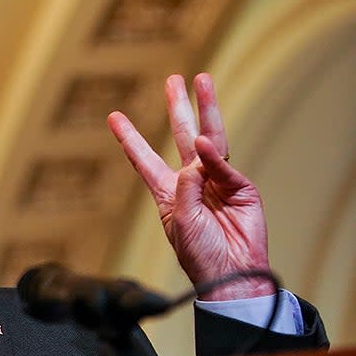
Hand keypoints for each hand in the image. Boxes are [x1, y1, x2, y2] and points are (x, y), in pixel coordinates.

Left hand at [107, 73, 272, 300]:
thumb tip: (197, 157)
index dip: (130, 138)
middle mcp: (191, 182)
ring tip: (202, 81)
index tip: (114, 116)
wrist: (231, 275)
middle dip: (178, 108)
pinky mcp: (241, 188)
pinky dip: (214, 156)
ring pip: (210, 138)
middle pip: (182, 137)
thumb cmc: (200, 256)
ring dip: (206, 110)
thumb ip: (185, 188)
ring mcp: (217, 181)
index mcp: (168, 193)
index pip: (143, 160)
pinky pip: (224, 166)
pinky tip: (206, 144)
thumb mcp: (181, 222)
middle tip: (173, 80)